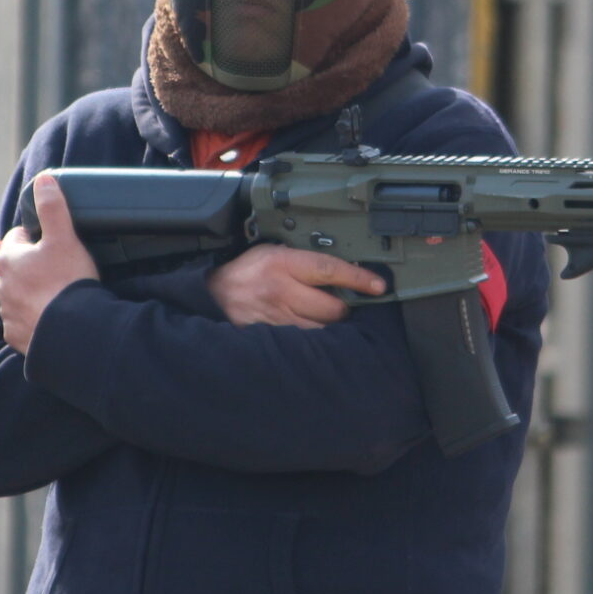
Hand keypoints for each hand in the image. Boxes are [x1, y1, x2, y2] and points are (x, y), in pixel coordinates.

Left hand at [0, 173, 100, 352]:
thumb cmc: (67, 281)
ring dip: (35, 294)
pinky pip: (24, 321)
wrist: (72, 332)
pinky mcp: (15, 335)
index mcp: (9, 259)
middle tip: (64, 271)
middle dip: (36, 267)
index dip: (40, 238)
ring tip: (60, 296)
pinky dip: (36, 318)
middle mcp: (1, 286)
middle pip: (19, 268)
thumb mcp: (64, 237)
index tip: (58, 245)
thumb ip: (52, 207)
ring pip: (20, 295)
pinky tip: (54, 317)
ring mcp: (7, 313)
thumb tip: (43, 179)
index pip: (20, 237)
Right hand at [208, 244, 386, 328]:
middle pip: (333, 307)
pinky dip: (314, 337)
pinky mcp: (274, 338)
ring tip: (321, 315)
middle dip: (343, 307)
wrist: (213, 296)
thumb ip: (302, 259)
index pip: (329, 269)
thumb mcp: (271, 252)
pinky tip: (309, 329)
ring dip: (329, 324)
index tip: (379, 286)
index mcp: (282, 263)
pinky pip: (307, 341)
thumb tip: (339, 270)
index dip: (358, 278)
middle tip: (339, 302)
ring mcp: (278, 318)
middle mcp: (281, 291)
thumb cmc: (246, 272)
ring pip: (323, 328)